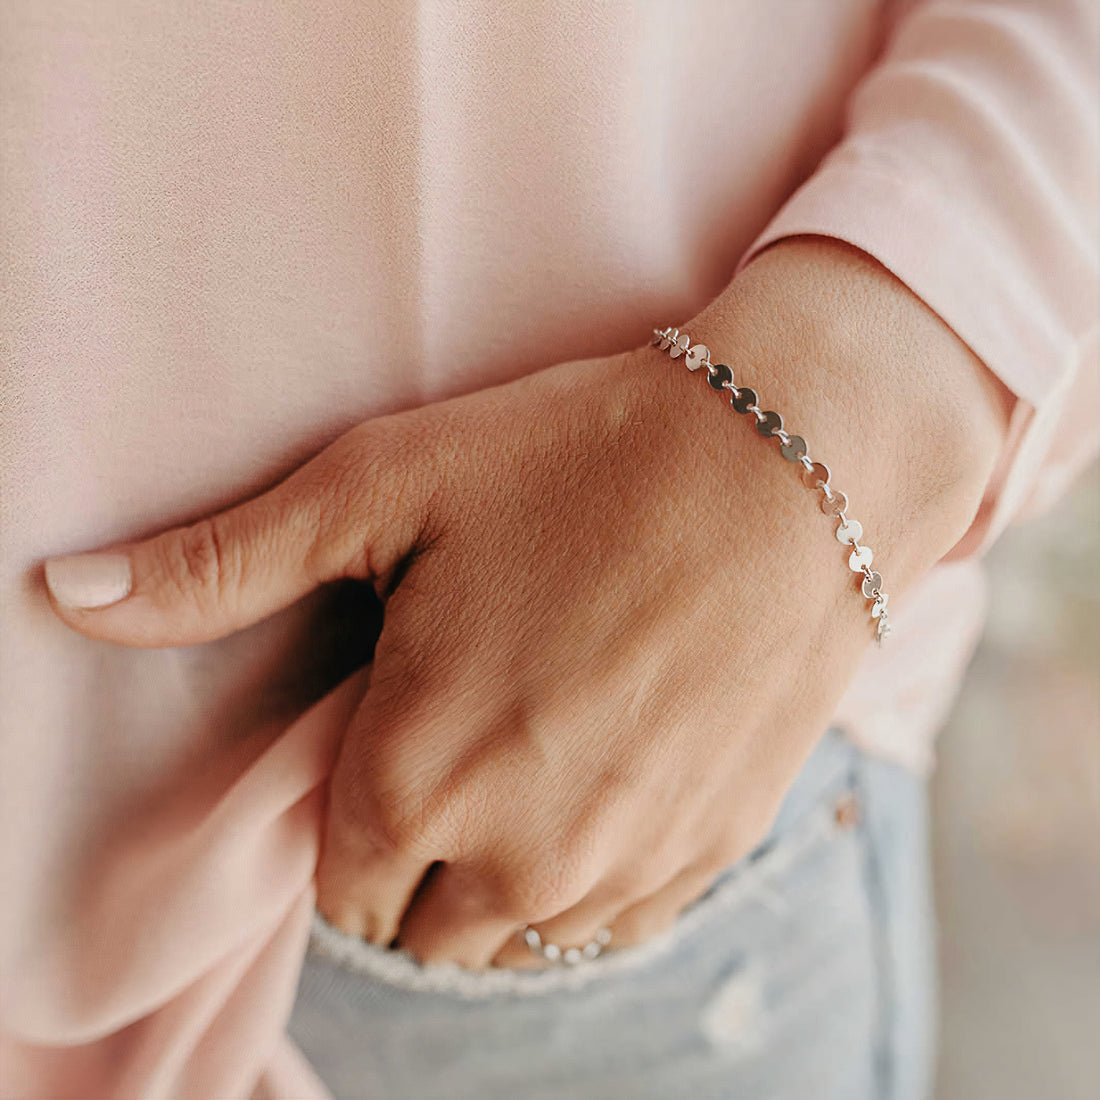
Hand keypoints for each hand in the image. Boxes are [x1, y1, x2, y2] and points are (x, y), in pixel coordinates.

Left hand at [42, 238, 1011, 969]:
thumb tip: (64, 595)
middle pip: (422, 926)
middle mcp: (516, 852)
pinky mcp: (713, 852)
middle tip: (466, 738)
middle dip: (419, 856)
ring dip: (505, 873)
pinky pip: (613, 924)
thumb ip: (222, 564)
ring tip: (540, 751)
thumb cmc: (581, 458)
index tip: (399, 735)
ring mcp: (624, 865)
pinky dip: (592, 875)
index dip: (356, 810)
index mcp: (415, 773)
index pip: (338, 883)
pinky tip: (614, 771)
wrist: (793, 460)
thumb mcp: (385, 484)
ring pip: (517, 938)